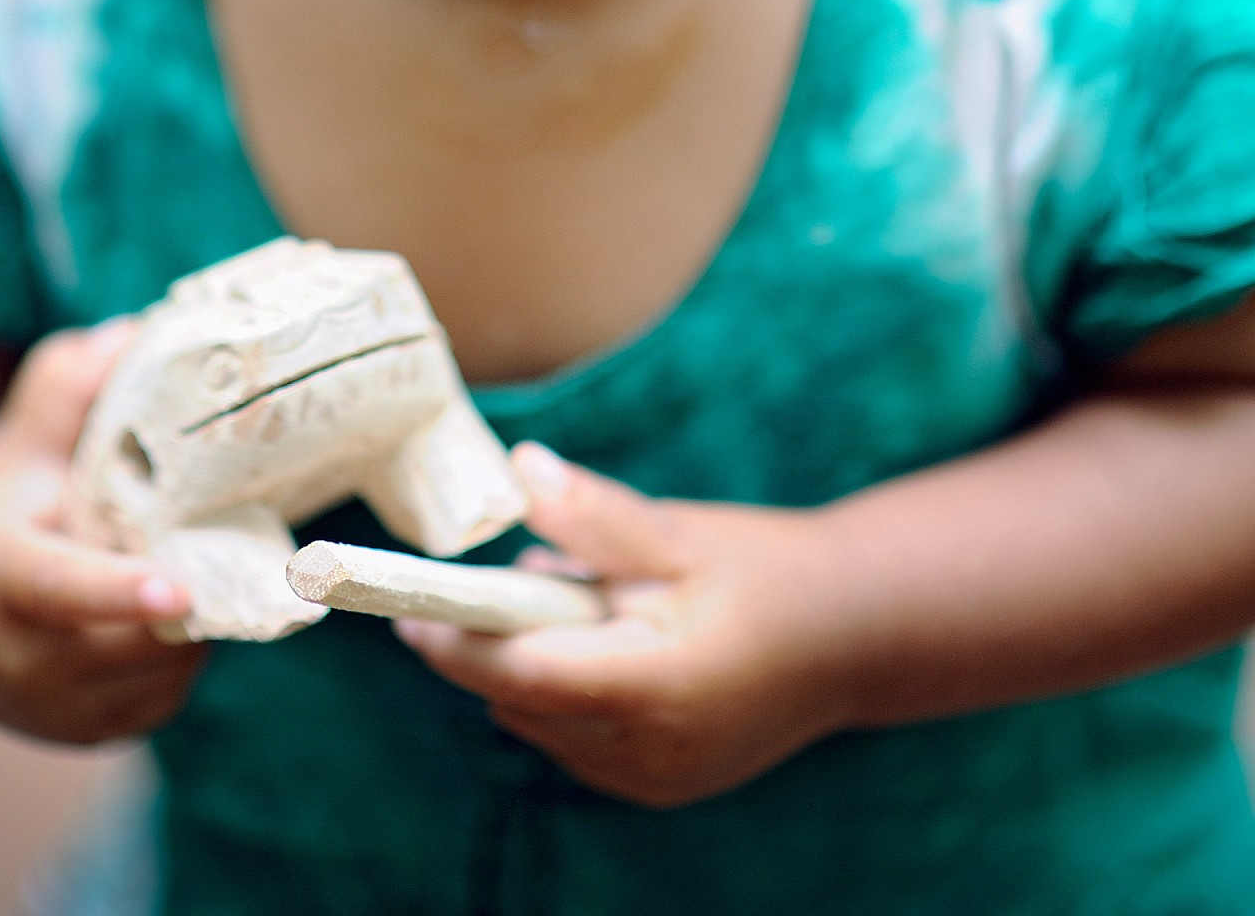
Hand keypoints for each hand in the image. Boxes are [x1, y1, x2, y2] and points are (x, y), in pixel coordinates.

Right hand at [0, 321, 205, 743]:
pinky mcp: (75, 734)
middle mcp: (14, 657)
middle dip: (182, 599)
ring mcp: (43, 708)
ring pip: (152, 677)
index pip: (61, 590)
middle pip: (126, 641)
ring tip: (184, 568)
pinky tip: (169, 612)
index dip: (119, 592)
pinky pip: (157, 703)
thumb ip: (69, 383)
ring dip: (185, 630)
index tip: (176, 590)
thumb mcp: (20, 430)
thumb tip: (130, 335)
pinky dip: (176, 660)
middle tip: (216, 546)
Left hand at [397, 442, 850, 806]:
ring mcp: (654, 778)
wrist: (854, 638)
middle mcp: (648, 749)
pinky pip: (573, 740)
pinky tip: (604, 632)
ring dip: (528, 663)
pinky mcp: (658, 784)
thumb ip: (596, 515)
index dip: (452, 641)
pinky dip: (562, 689)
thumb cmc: (767, 572)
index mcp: (654, 685)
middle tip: (518, 569)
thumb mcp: (681, 532)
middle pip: (520, 701)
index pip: (519, 673)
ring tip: (578, 590)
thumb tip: (523, 470)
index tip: (401, 607)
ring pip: (540, 724)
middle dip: (493, 639)